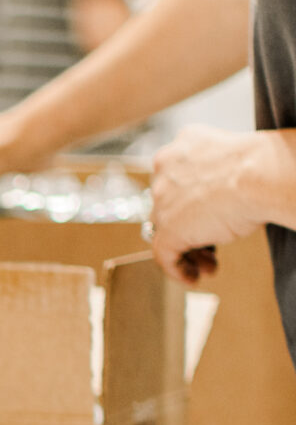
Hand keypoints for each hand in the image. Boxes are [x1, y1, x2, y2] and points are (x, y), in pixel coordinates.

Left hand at [148, 126, 268, 283]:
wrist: (261, 175)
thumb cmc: (262, 165)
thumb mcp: (234, 161)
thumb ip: (215, 174)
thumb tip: (224, 196)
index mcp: (183, 147)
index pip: (176, 180)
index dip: (190, 203)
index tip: (207, 216)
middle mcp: (165, 169)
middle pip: (168, 206)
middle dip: (190, 228)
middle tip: (209, 245)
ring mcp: (163, 200)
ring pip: (166, 230)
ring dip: (188, 250)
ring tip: (209, 263)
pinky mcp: (168, 228)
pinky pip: (164, 255)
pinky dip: (176, 269)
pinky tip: (193, 277)